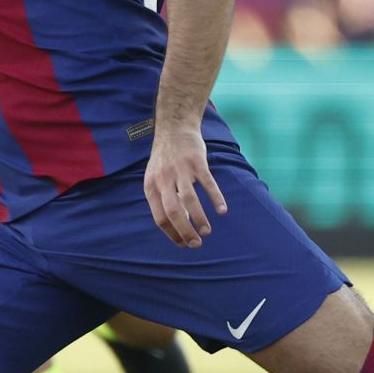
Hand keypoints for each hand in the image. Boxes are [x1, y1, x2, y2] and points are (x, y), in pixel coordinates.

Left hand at [144, 124, 227, 247]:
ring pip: (190, 200)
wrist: (174, 128)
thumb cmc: (166, 159)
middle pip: (173, 212)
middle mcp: (163, 179)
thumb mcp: (156, 179)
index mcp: (151, 187)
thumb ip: (164, 200)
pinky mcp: (196, 162)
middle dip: (185, 231)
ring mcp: (180, 170)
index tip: (184, 243)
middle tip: (196, 244)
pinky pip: (207, 183)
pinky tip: (222, 210)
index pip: (160, 218)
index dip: (172, 233)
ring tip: (207, 231)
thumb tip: (179, 226)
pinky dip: (215, 198)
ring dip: (199, 218)